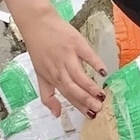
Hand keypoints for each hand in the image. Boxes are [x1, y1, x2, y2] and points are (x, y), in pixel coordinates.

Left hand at [0, 0, 107, 117]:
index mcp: (52, 77)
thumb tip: (56, 114)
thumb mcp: (40, 74)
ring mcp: (68, 55)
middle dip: (86, 100)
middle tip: (99, 108)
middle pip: (74, 87)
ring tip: (102, 95)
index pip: (68, 95)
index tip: (90, 115)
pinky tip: (103, 71)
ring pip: (80, 75)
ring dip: (91, 86)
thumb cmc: (39, 48)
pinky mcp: (76, 43)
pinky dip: (95, 63)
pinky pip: (87, 55)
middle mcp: (60, 68)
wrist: (37, 23)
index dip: (79, 106)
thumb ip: (47, 95)